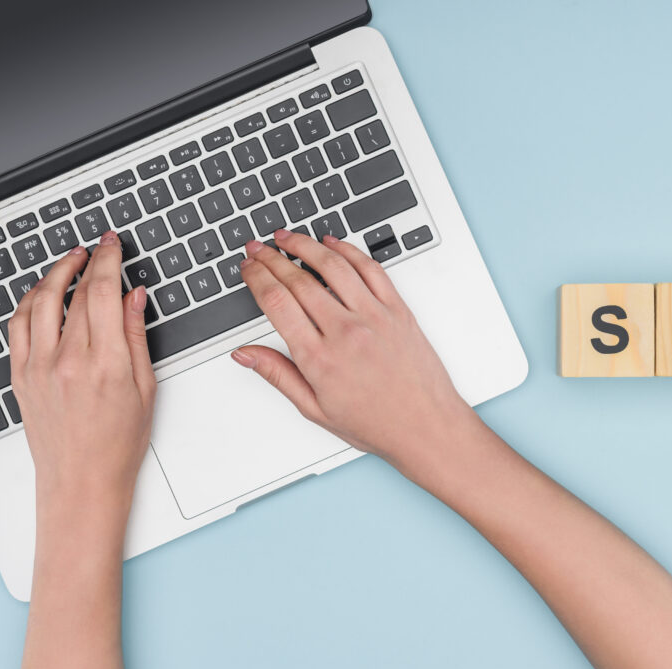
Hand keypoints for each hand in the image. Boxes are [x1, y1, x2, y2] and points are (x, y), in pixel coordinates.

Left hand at [9, 231, 155, 511]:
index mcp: (107, 363)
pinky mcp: (21, 376)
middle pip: (75, 292)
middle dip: (88, 261)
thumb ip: (137, 336)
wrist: (82, 480)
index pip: (104, 293)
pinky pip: (19, 325)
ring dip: (55, 273)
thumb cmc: (118, 443)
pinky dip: (29, 300)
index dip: (109, 260)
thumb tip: (134, 298)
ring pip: (40, 301)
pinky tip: (42, 292)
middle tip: (99, 247)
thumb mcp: (145, 387)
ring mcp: (39, 367)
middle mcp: (69, 361)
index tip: (113, 244)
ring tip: (70, 261)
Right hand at [233, 230, 474, 474]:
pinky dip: (348, 251)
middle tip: (257, 247)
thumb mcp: (315, 409)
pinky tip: (332, 243)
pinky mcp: (398, 310)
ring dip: (305, 244)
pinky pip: (370, 269)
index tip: (248, 268)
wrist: (427, 427)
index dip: (256, 278)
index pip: (277, 303)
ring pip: (333, 265)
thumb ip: (278, 375)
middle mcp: (346, 333)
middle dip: (271, 258)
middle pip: (299, 280)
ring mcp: (375, 317)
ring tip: (287, 237)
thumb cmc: (377, 423)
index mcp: (320, 359)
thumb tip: (245, 354)